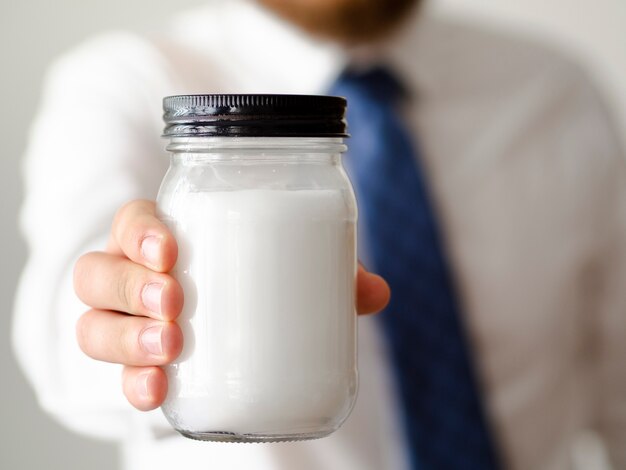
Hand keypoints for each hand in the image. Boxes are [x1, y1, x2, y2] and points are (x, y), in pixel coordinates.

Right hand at [74, 199, 389, 410]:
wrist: (222, 327)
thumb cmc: (248, 280)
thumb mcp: (284, 269)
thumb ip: (324, 273)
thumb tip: (378, 292)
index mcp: (164, 239)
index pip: (133, 222)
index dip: (140, 232)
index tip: (171, 250)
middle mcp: (132, 277)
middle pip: (99, 273)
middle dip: (131, 286)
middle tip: (175, 302)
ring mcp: (126, 323)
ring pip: (92, 325)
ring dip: (123, 339)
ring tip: (169, 349)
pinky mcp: (135, 364)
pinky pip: (113, 374)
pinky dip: (130, 384)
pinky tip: (155, 392)